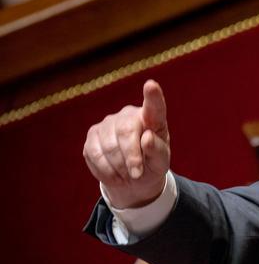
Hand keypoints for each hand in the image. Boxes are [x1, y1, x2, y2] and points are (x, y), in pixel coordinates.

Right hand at [83, 80, 170, 208]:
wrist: (133, 178)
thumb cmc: (152, 164)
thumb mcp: (160, 162)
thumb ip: (157, 150)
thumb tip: (147, 138)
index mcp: (152, 119)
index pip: (154, 106)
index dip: (152, 96)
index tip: (151, 85)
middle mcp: (128, 115)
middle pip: (126, 131)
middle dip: (131, 157)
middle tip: (137, 174)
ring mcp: (108, 123)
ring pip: (108, 145)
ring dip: (119, 167)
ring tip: (128, 176)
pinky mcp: (92, 135)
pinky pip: (94, 153)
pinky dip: (105, 170)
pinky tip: (115, 176)